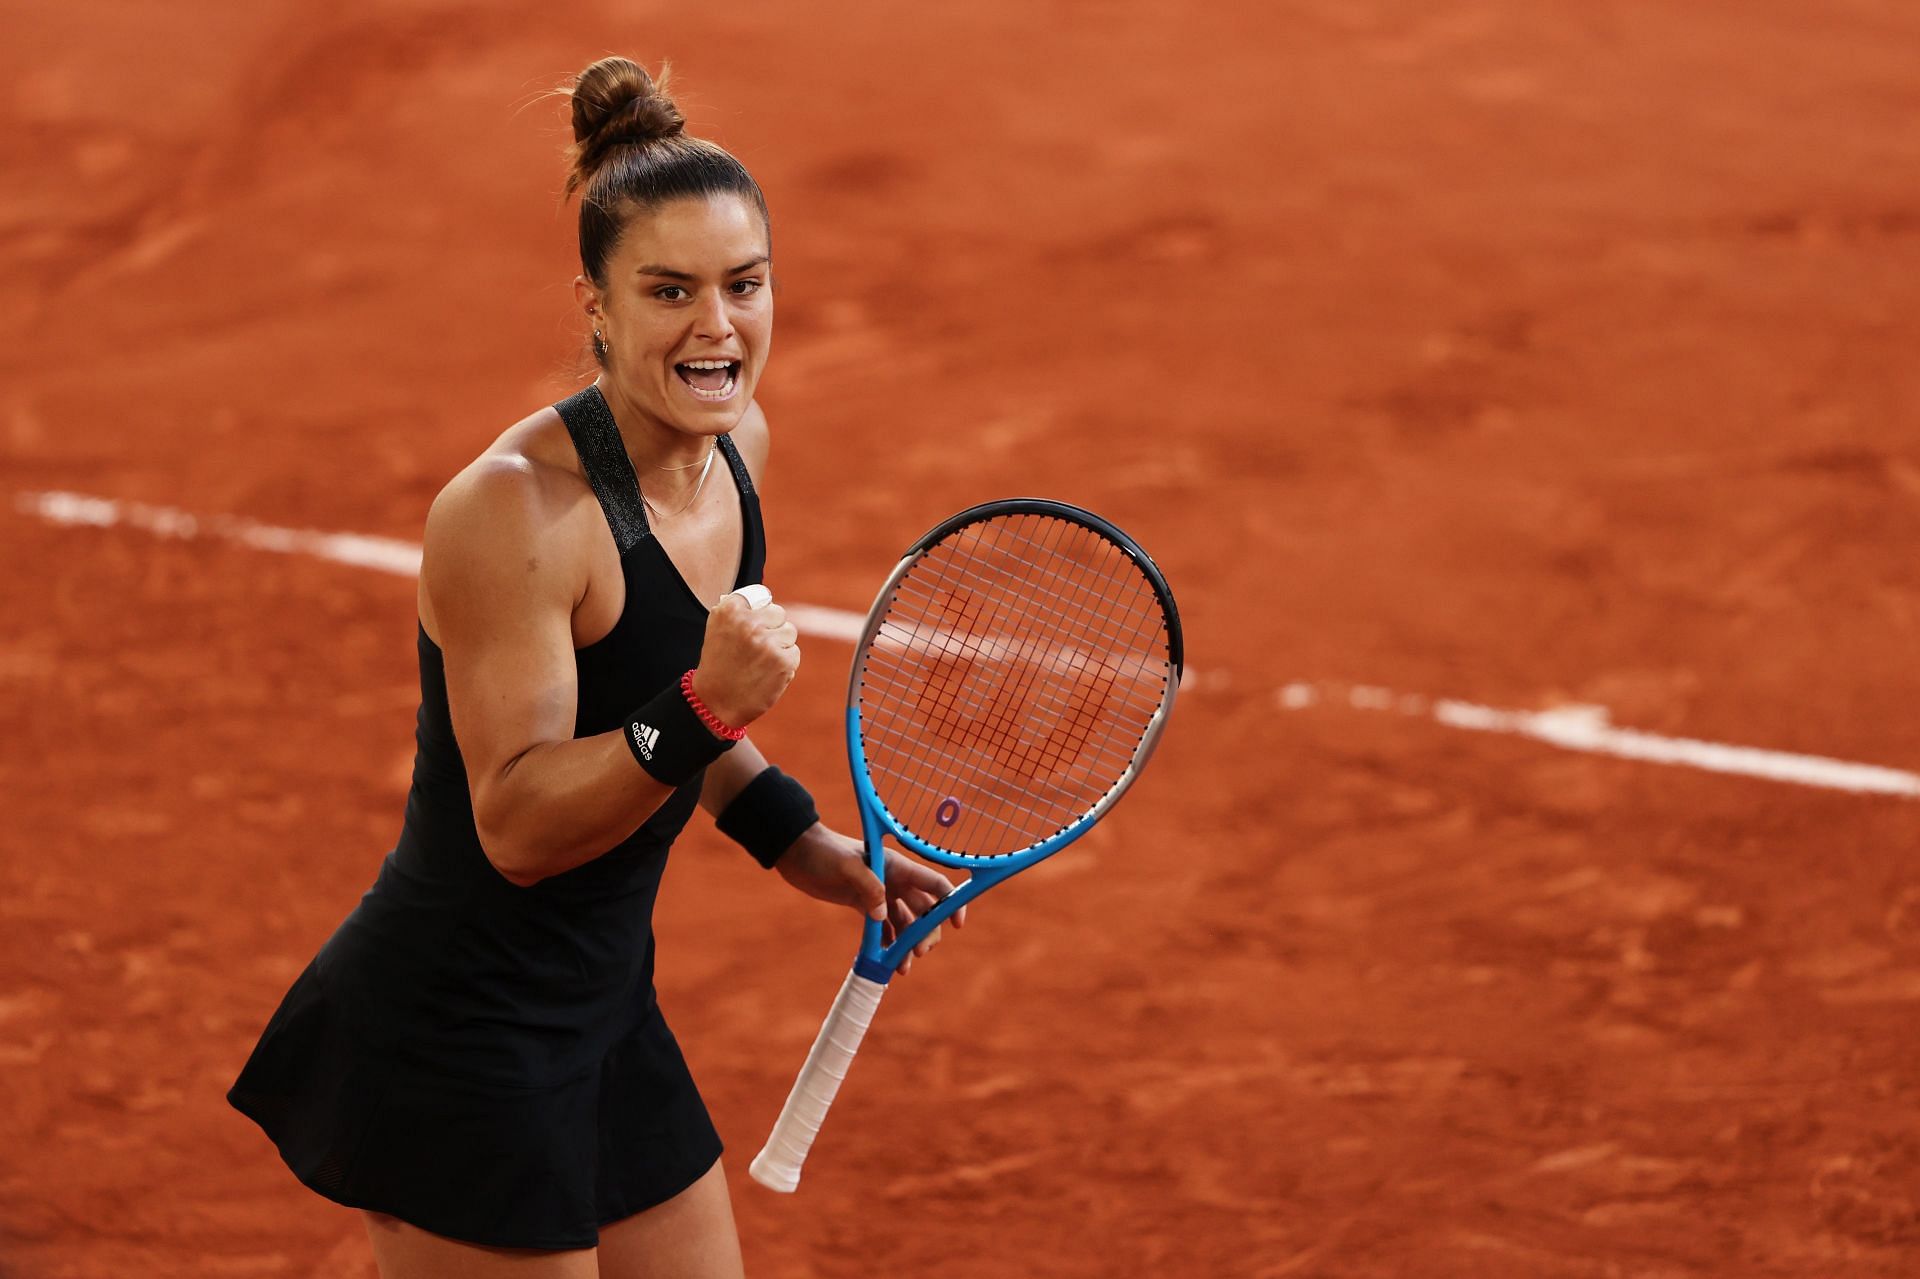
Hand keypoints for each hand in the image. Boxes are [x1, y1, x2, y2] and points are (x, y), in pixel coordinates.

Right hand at [692, 588, 799, 728]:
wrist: (715, 703)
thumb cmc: (719, 665)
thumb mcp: (718, 629)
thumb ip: (739, 610)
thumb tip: (765, 598)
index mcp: (730, 611)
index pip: (762, 596)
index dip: (760, 612)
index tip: (752, 626)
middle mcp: (749, 624)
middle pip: (779, 613)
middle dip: (772, 628)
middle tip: (756, 648)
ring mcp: (767, 642)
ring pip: (789, 632)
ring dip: (779, 646)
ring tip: (760, 661)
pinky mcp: (783, 661)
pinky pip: (794, 652)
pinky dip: (784, 664)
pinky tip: (766, 673)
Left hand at [775, 825, 966, 974]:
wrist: (797, 853)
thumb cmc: (824, 852)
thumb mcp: (847, 867)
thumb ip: (868, 888)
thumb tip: (883, 916)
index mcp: (897, 866)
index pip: (935, 884)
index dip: (951, 902)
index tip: (957, 924)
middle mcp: (895, 881)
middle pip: (923, 911)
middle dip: (925, 933)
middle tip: (917, 953)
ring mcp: (880, 894)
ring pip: (905, 923)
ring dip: (907, 944)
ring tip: (901, 967)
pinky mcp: (864, 905)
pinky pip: (884, 928)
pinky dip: (888, 945)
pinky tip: (888, 961)